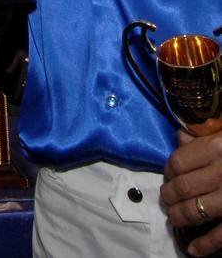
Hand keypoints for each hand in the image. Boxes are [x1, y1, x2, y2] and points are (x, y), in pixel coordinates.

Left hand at [161, 130, 221, 256]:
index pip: (178, 162)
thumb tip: (181, 140)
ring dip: (179, 216)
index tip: (168, 175)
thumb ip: (204, 137)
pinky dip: (205, 245)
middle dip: (169, 195)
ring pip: (194, 210)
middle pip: (183, 186)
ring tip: (174, 217)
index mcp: (217, 147)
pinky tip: (193, 249)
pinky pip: (221, 235)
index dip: (168, 170)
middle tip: (166, 199)